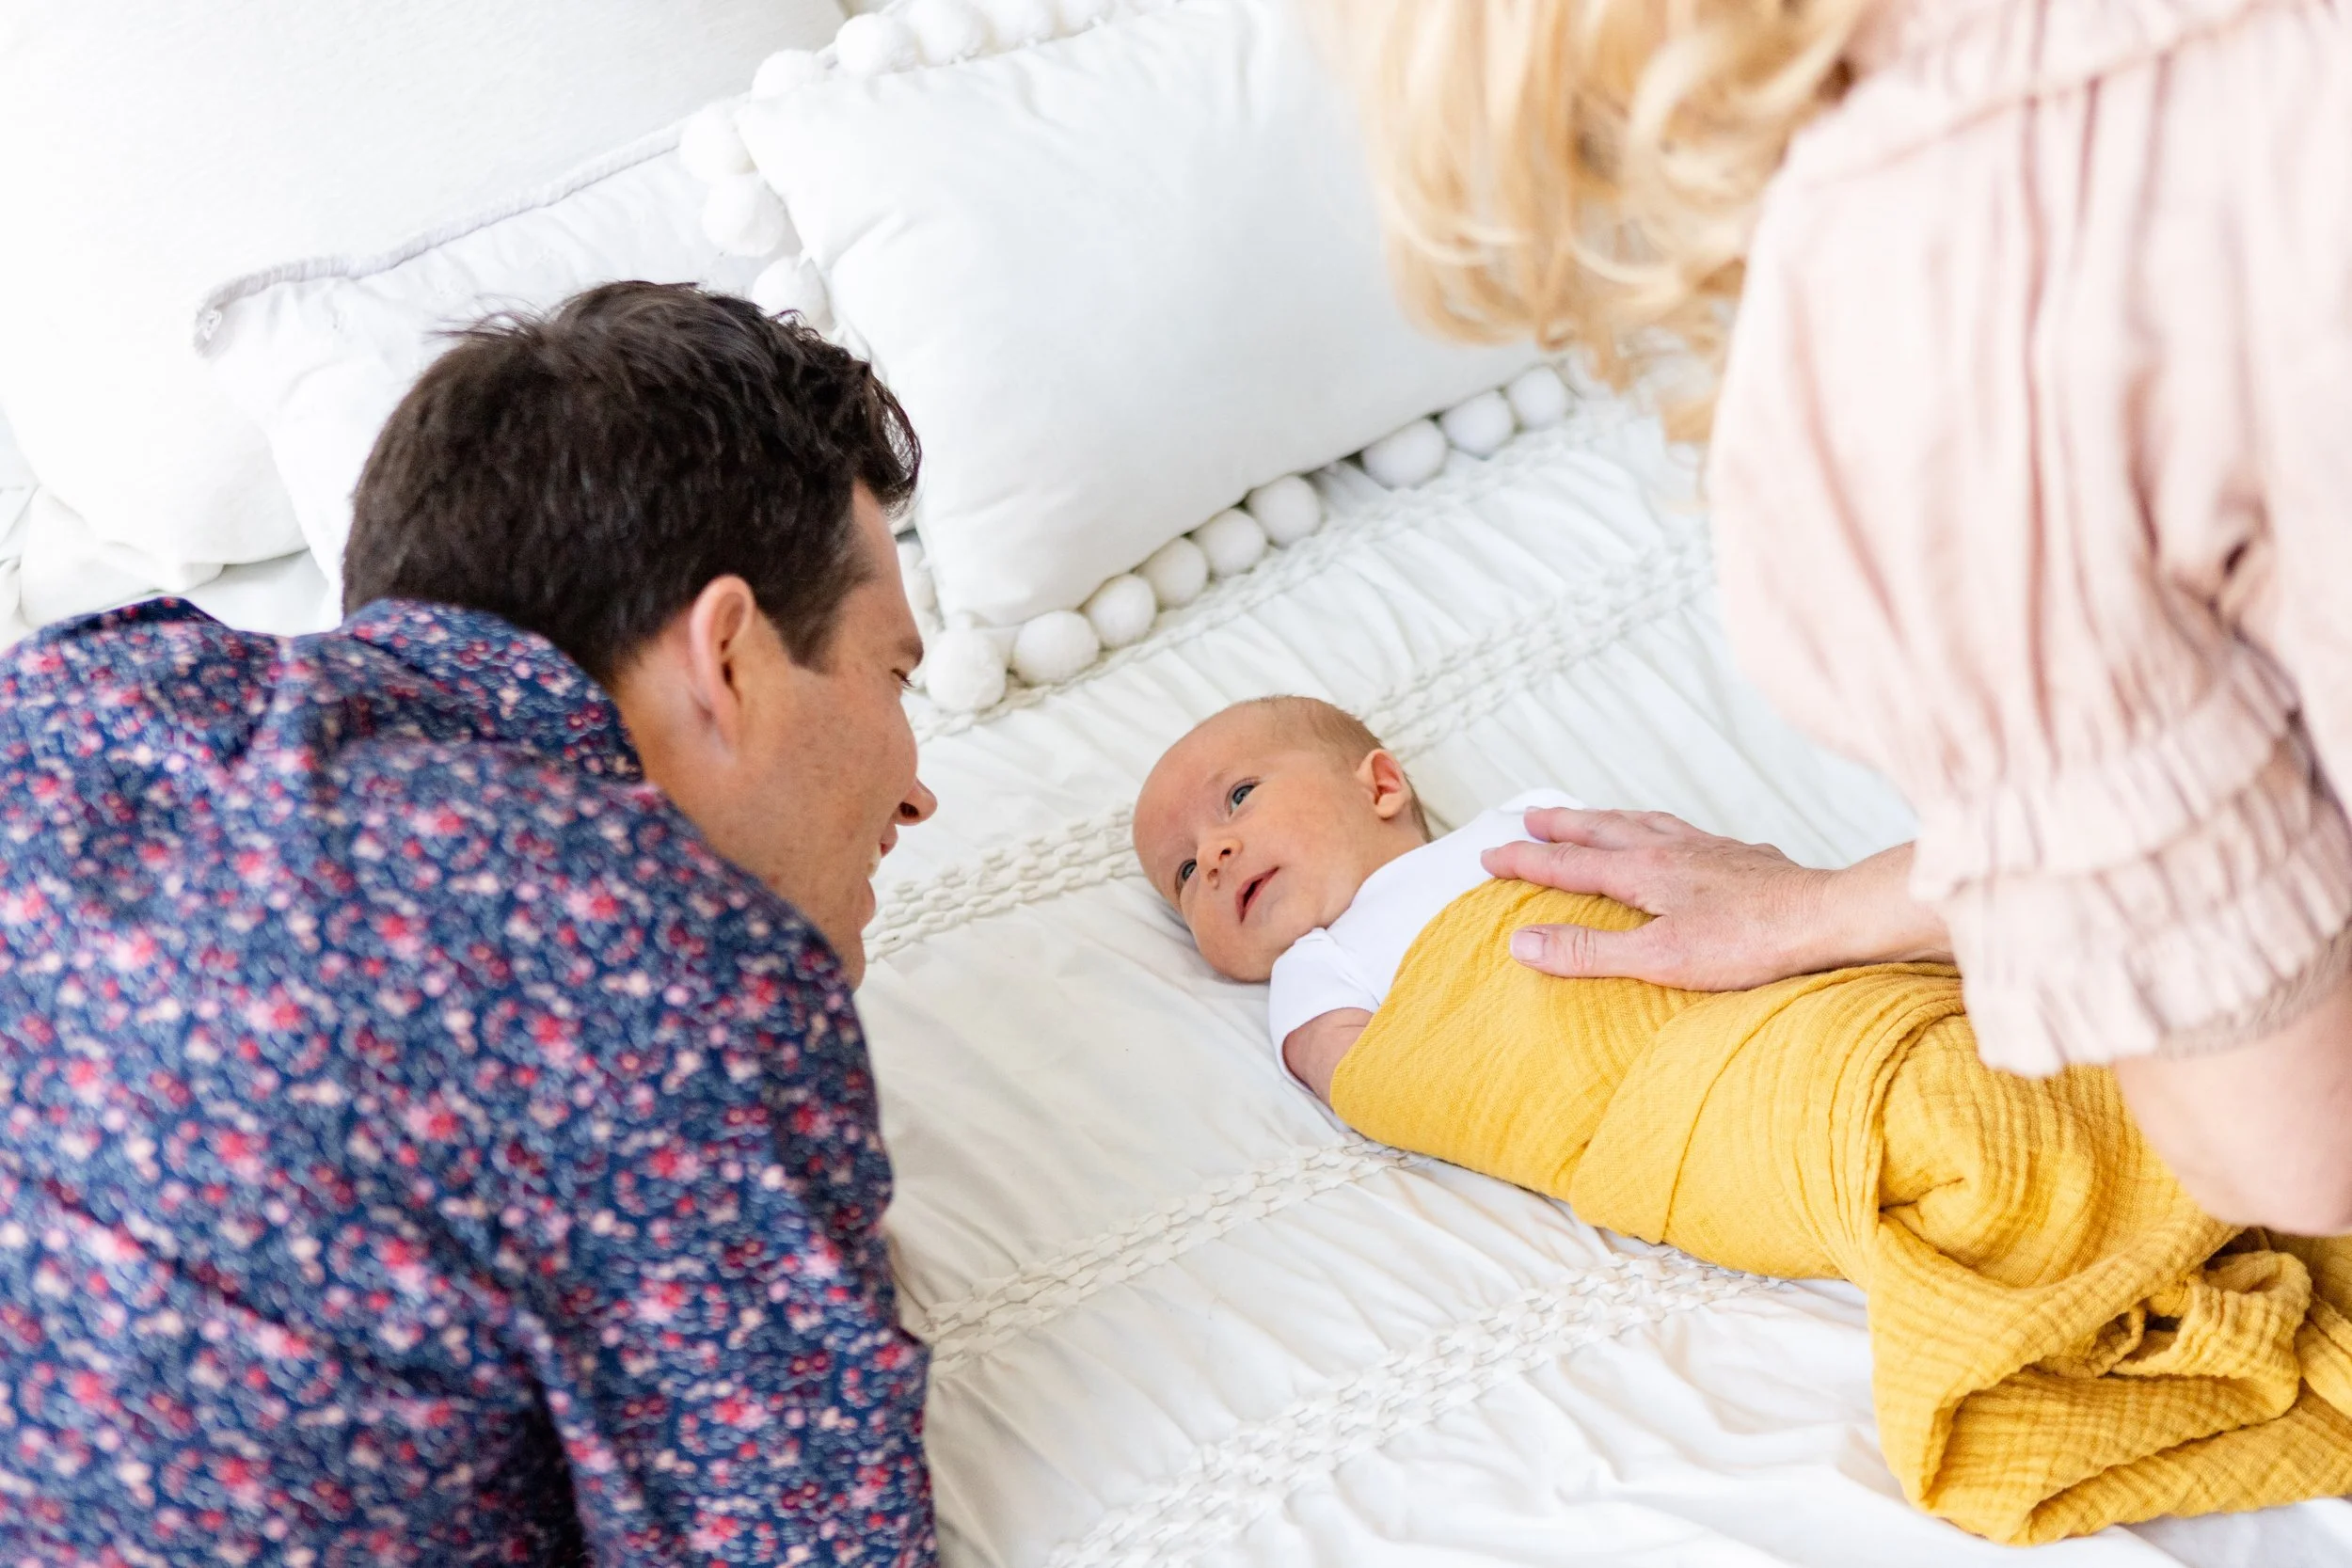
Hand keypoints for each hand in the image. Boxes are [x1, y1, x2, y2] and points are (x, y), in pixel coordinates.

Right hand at [1480, 809, 1946, 990]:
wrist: (1827, 919)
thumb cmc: (1750, 943)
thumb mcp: (1659, 958)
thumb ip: (1590, 950)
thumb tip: (1523, 942)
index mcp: (1644, 872)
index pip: (1569, 864)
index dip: (1526, 860)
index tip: (1490, 854)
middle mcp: (1672, 849)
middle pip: (1603, 829)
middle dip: (1561, 825)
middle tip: (1529, 817)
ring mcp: (1710, 850)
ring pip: (1645, 823)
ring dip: (1609, 819)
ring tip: (1592, 817)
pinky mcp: (1743, 858)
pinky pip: (1688, 832)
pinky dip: (1662, 828)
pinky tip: (1676, 837)